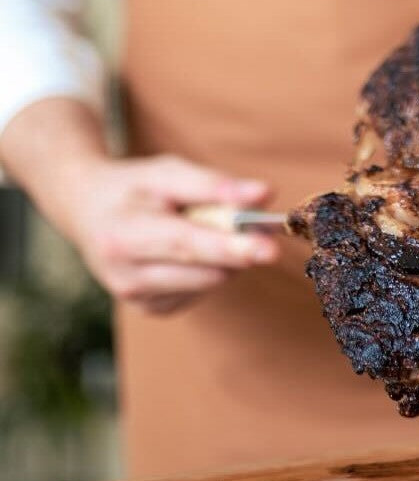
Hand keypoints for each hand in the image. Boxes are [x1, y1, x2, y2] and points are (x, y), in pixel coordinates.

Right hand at [63, 155, 278, 314]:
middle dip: (239, 247)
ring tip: (201, 227)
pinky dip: (209, 269)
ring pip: (211, 282)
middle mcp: (127, 275)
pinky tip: (189, 250)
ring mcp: (136, 298)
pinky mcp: (150, 309)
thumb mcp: (168, 172)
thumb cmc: (133, 187)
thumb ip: (215, 185)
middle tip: (254, 223)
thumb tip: (264, 194)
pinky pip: (202, 292)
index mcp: (126, 235)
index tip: (270, 249)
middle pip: (206, 270)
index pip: (187, 245)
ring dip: (225, 257)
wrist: (86, 209)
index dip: (232, 247)